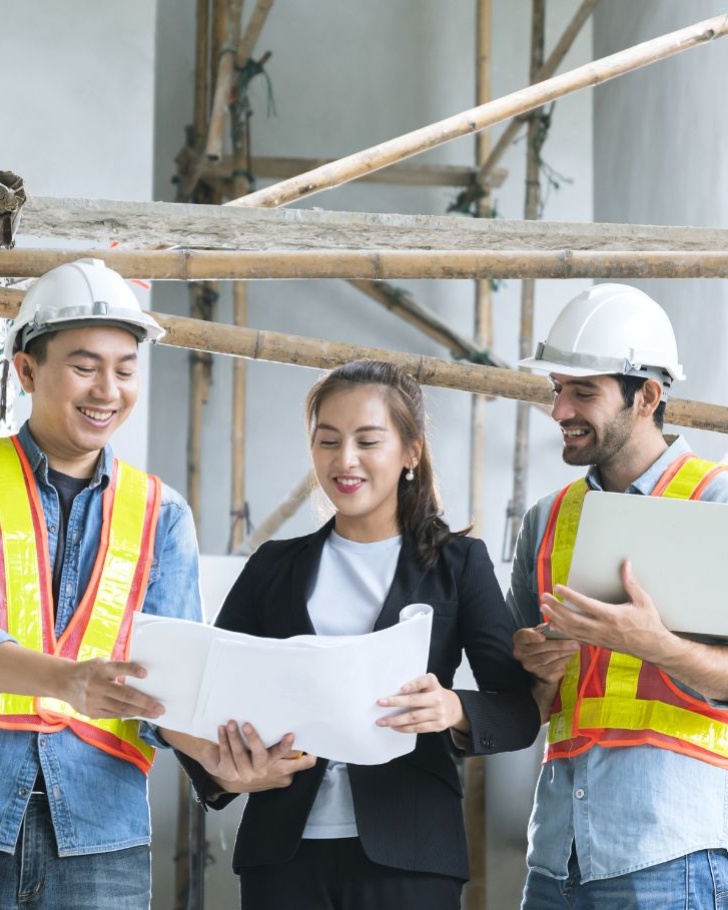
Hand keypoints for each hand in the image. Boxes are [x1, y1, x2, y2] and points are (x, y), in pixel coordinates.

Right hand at [59, 658, 163, 718]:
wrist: (64, 682)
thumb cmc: (91, 671)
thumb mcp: (102, 664)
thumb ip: (117, 670)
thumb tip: (142, 677)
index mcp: (102, 669)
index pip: (118, 668)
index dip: (132, 670)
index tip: (146, 673)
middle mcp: (97, 685)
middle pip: (124, 695)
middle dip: (144, 702)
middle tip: (160, 707)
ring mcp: (94, 700)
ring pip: (120, 708)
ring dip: (140, 711)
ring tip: (155, 714)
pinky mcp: (91, 712)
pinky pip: (113, 715)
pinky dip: (128, 714)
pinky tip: (140, 715)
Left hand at [198, 722, 316, 792]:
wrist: (228, 776)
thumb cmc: (257, 761)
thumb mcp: (276, 758)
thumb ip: (289, 752)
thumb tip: (307, 736)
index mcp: (279, 769)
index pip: (292, 763)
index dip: (290, 751)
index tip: (290, 735)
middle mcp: (262, 772)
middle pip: (262, 756)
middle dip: (255, 740)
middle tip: (248, 724)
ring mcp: (244, 774)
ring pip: (239, 755)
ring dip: (235, 737)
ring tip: (232, 722)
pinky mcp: (227, 773)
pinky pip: (225, 755)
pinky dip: (223, 740)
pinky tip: (222, 728)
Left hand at [375, 672, 466, 734]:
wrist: (454, 708)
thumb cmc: (433, 694)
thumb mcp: (428, 685)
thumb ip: (415, 686)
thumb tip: (390, 691)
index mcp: (433, 684)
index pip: (424, 681)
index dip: (413, 685)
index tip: (402, 689)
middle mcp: (437, 697)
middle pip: (415, 701)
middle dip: (396, 702)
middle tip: (381, 703)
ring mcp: (439, 713)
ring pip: (414, 717)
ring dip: (396, 720)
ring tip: (382, 721)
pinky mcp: (438, 725)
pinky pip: (418, 728)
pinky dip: (404, 728)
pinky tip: (395, 727)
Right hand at [513, 626, 579, 684]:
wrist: (540, 665)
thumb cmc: (540, 644)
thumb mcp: (539, 633)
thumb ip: (544, 629)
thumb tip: (555, 626)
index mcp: (519, 640)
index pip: (523, 636)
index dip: (532, 637)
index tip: (543, 636)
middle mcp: (521, 654)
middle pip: (540, 648)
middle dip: (558, 644)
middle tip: (574, 642)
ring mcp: (530, 666)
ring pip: (548, 658)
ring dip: (563, 652)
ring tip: (574, 648)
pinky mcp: (540, 676)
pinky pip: (553, 667)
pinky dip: (563, 661)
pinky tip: (570, 655)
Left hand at [541, 560, 672, 660]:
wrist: (653, 647)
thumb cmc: (649, 623)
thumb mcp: (643, 601)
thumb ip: (631, 583)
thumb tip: (626, 564)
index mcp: (612, 616)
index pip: (585, 604)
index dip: (570, 596)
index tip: (557, 587)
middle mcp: (602, 628)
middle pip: (573, 618)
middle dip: (556, 607)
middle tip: (544, 596)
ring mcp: (598, 637)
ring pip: (572, 629)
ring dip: (556, 617)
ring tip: (544, 607)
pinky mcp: (598, 643)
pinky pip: (576, 637)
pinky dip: (563, 630)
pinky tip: (553, 624)